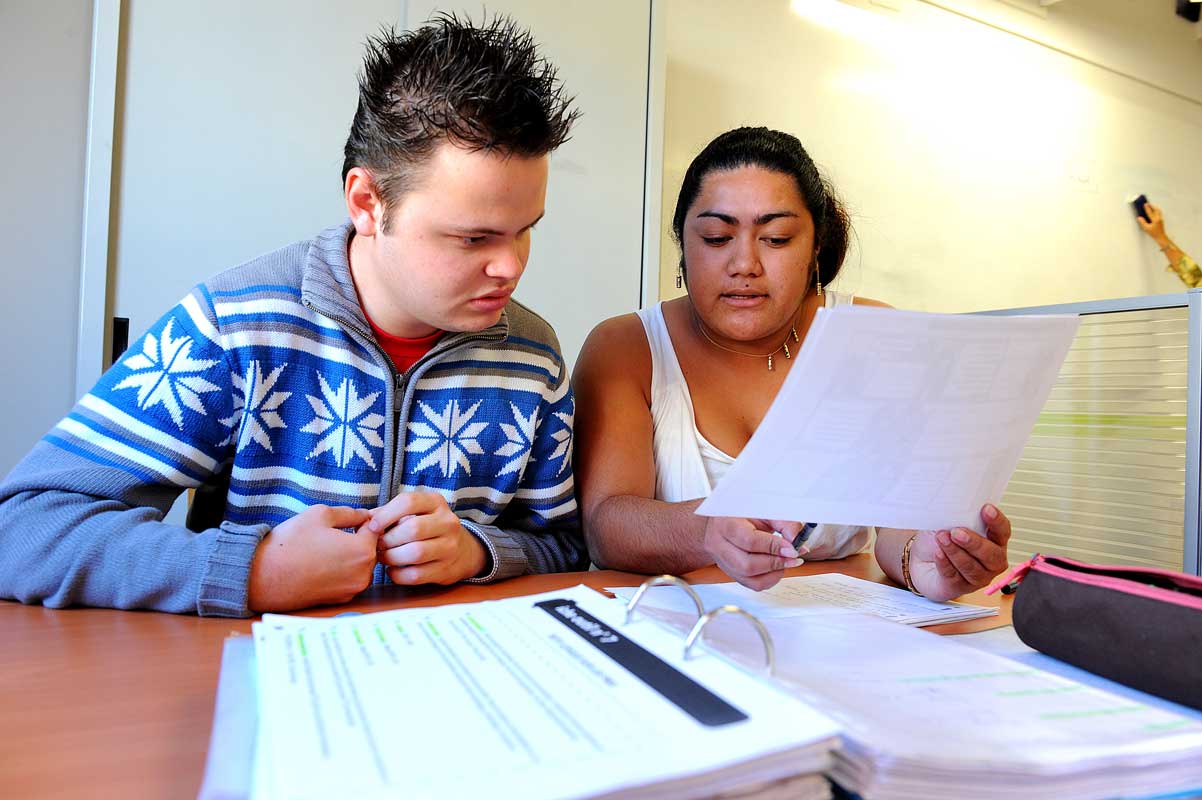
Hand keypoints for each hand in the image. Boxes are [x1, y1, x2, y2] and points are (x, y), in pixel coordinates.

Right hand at [248, 505, 376, 611]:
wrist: (262, 577)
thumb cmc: (290, 543)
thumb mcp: (320, 514)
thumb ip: (349, 513)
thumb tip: (364, 516)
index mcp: (363, 550)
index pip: (375, 529)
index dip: (363, 520)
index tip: (350, 519)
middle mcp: (363, 574)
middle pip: (369, 549)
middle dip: (357, 539)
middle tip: (335, 533)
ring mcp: (351, 590)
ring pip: (359, 565)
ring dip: (348, 556)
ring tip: (324, 548)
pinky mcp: (339, 600)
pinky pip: (347, 579)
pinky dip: (339, 571)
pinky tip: (320, 564)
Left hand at [370, 491, 487, 584]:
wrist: (462, 551)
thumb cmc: (427, 528)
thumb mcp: (415, 512)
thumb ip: (389, 513)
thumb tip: (363, 521)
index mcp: (436, 502)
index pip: (409, 502)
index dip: (386, 514)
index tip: (372, 526)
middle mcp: (448, 523)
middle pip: (412, 529)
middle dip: (388, 539)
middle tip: (377, 545)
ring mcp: (450, 547)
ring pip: (415, 553)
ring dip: (392, 557)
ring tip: (384, 557)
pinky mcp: (447, 570)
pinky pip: (416, 575)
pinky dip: (398, 574)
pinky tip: (393, 570)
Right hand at [702, 517, 806, 590]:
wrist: (720, 525)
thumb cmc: (740, 516)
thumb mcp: (762, 511)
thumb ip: (782, 523)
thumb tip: (796, 539)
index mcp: (726, 525)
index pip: (749, 541)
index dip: (774, 547)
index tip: (792, 548)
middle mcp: (720, 546)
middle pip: (748, 565)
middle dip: (776, 563)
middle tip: (793, 557)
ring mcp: (724, 563)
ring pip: (750, 579)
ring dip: (774, 573)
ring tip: (785, 561)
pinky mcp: (732, 574)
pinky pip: (753, 585)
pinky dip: (770, 579)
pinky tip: (776, 567)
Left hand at [908, 504, 1010, 601]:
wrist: (922, 561)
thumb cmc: (941, 541)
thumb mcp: (949, 524)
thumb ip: (957, 517)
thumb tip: (954, 507)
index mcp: (994, 541)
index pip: (1003, 531)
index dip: (997, 521)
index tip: (986, 509)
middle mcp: (991, 561)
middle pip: (991, 555)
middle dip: (974, 543)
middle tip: (957, 532)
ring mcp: (978, 577)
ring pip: (971, 567)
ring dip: (955, 551)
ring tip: (941, 538)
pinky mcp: (960, 587)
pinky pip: (953, 576)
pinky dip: (944, 563)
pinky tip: (938, 553)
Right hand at [1137, 201, 1167, 243]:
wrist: (1161, 236)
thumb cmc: (1154, 233)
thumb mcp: (1146, 228)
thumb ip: (1143, 222)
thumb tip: (1139, 218)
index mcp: (1155, 220)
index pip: (1150, 212)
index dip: (1147, 208)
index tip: (1145, 204)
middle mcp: (1158, 218)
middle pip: (1156, 210)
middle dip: (1152, 206)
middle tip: (1148, 203)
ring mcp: (1161, 218)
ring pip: (1158, 211)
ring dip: (1155, 208)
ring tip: (1151, 206)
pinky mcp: (1161, 220)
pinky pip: (1159, 213)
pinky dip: (1156, 210)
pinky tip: (1154, 211)